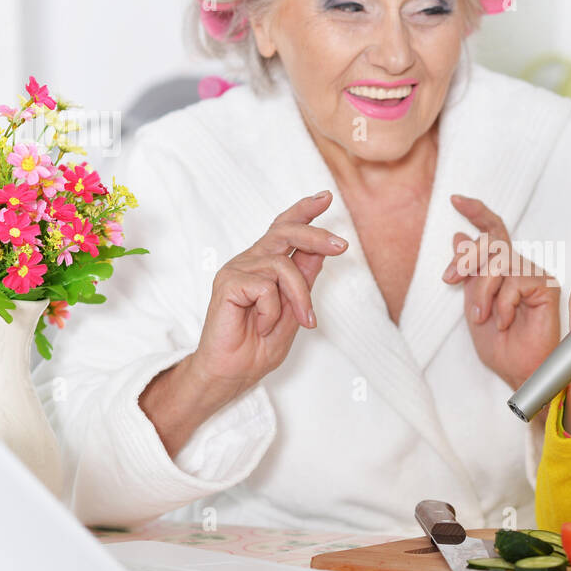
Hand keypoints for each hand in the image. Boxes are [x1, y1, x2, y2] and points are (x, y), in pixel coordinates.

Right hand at [189, 190, 348, 402]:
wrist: (234, 373)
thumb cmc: (259, 346)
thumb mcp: (294, 310)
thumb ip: (304, 279)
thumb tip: (320, 250)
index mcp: (264, 265)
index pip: (283, 229)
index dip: (303, 211)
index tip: (326, 197)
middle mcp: (250, 261)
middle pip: (286, 232)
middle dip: (317, 236)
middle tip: (343, 246)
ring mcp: (236, 270)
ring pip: (283, 266)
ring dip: (298, 298)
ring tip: (299, 321)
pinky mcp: (227, 283)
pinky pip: (265, 287)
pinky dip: (272, 311)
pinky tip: (261, 325)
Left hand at [442, 194, 559, 390]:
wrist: (517, 370)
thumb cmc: (500, 345)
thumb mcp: (473, 306)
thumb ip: (469, 274)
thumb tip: (459, 236)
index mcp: (501, 269)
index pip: (491, 231)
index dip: (476, 211)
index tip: (454, 199)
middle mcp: (519, 266)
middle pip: (490, 242)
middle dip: (465, 260)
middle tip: (450, 280)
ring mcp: (534, 274)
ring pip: (498, 262)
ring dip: (482, 291)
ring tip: (480, 316)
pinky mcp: (546, 285)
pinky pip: (514, 282)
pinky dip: (502, 303)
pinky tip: (505, 320)